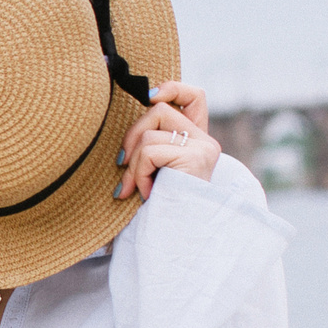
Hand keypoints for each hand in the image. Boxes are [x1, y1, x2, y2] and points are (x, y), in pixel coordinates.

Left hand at [115, 81, 220, 199]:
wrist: (172, 239)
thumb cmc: (155, 209)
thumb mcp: (150, 170)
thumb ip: (148, 144)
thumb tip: (131, 114)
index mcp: (195, 141)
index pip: (194, 96)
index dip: (171, 88)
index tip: (149, 97)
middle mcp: (205, 141)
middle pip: (158, 110)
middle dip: (131, 137)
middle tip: (122, 166)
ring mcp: (203, 148)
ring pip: (149, 134)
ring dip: (133, 164)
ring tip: (137, 188)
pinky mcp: (196, 157)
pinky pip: (150, 151)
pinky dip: (139, 174)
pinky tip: (146, 193)